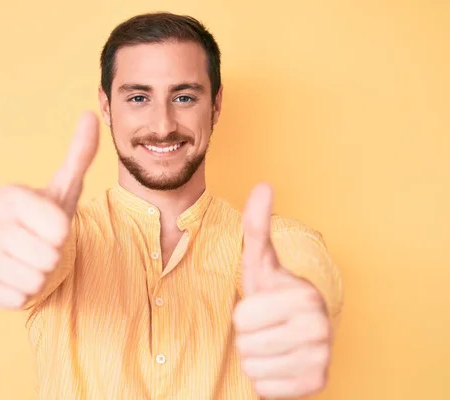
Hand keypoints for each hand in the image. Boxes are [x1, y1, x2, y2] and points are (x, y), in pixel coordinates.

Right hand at [0, 111, 98, 308]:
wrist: (13, 250)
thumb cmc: (43, 218)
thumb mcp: (64, 188)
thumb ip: (79, 155)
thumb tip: (91, 115)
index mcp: (10, 195)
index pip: (59, 228)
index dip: (62, 233)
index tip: (50, 226)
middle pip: (48, 257)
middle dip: (52, 256)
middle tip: (39, 246)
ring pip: (34, 280)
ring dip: (39, 276)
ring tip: (28, 260)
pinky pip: (16, 299)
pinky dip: (22, 293)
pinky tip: (13, 276)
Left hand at [233, 183, 331, 397]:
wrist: (295, 335)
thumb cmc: (271, 297)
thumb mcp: (260, 263)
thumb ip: (257, 226)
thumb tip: (263, 184)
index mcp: (305, 295)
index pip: (242, 318)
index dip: (243, 315)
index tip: (261, 308)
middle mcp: (320, 327)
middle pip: (245, 344)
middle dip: (248, 337)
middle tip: (266, 328)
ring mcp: (322, 359)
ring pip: (253, 368)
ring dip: (255, 358)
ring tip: (272, 344)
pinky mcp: (317, 384)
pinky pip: (265, 389)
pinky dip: (267, 380)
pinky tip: (280, 363)